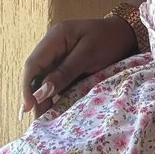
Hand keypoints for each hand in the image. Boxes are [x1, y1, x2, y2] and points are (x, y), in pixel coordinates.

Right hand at [20, 16, 138, 119]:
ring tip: (43, 119)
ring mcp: (58, 55)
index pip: (33, 63)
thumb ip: (64, 72)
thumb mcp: (88, 55)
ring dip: (42, 98)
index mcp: (55, 36)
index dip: (27, 86)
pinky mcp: (65, 65)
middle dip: (33, 96)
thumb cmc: (109, 40)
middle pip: (35, 73)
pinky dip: (53, 95)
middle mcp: (52, 45)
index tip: (29, 107)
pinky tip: (53, 110)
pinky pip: (54, 81)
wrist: (127, 34)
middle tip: (36, 119)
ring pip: (43, 79)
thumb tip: (40, 93)